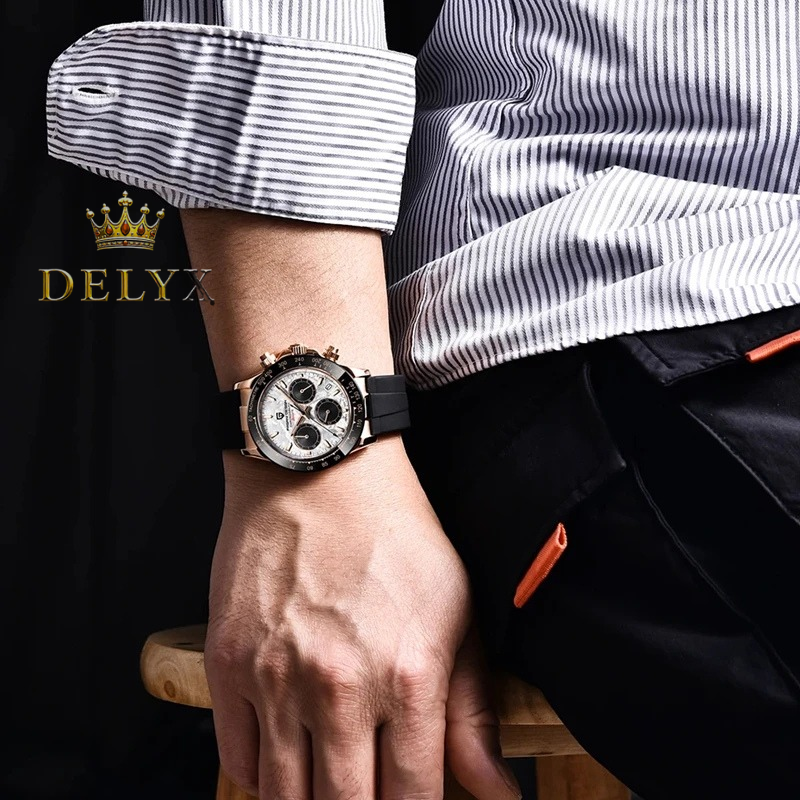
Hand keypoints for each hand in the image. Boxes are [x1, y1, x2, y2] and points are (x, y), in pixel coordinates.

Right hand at [204, 436, 521, 799]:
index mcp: (408, 678)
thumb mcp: (455, 611)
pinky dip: (261, 776)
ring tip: (328, 778)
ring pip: (284, 799)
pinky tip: (286, 755)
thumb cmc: (395, 533)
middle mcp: (339, 689)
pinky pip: (235, 761)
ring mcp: (275, 679)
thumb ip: (473, 711)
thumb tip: (496, 792)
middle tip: (366, 789)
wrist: (320, 473)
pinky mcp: (228, 663)